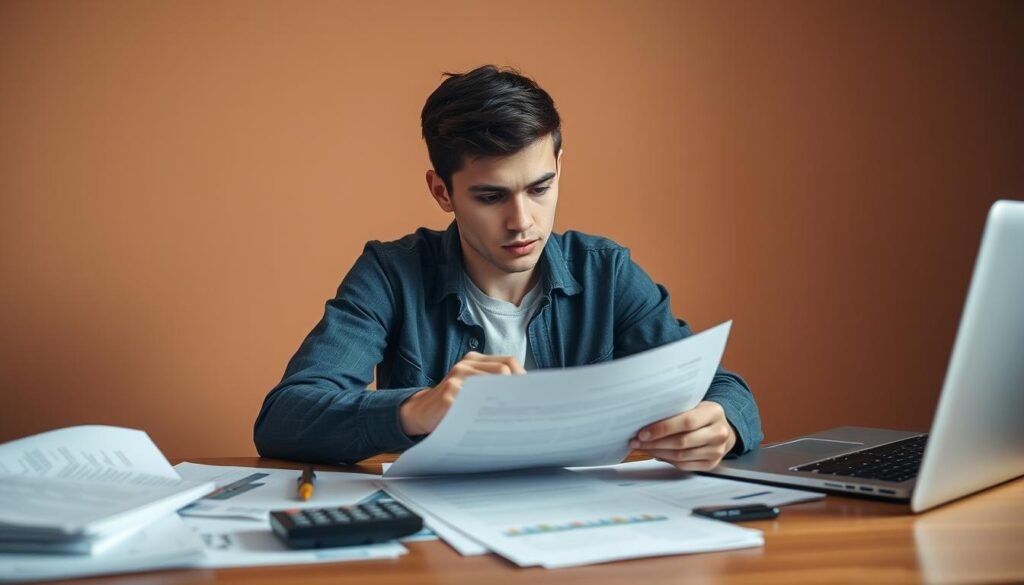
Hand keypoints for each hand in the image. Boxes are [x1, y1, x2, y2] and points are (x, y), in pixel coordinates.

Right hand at [399, 352, 524, 435]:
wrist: (421, 411)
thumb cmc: (454, 402)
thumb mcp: (473, 388)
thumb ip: (494, 385)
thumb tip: (527, 395)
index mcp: (475, 360)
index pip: (508, 361)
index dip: (523, 377)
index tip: (533, 394)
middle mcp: (466, 365)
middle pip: (503, 370)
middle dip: (517, 389)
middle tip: (527, 407)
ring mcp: (456, 378)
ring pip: (490, 384)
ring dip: (505, 401)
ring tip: (514, 416)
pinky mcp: (448, 394)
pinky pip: (473, 402)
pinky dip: (486, 413)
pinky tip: (494, 423)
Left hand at [629, 401, 736, 470]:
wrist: (722, 428)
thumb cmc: (701, 414)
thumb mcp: (694, 404)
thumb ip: (675, 410)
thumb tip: (645, 419)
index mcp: (714, 412)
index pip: (686, 422)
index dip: (662, 428)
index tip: (642, 433)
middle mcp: (719, 433)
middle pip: (682, 442)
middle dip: (655, 443)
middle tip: (636, 441)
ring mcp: (717, 451)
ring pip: (681, 456)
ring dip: (657, 452)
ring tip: (642, 448)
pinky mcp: (712, 464)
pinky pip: (684, 465)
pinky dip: (667, 460)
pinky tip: (656, 453)